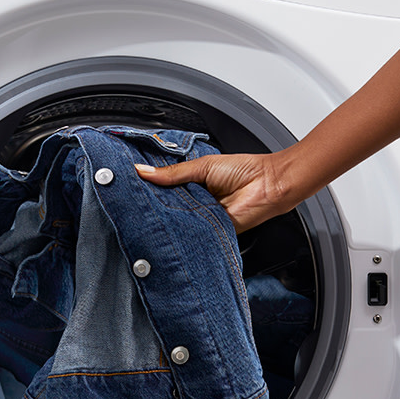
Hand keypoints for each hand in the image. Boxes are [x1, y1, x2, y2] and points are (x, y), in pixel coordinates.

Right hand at [135, 152, 297, 233]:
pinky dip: (183, 229)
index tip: (129, 182)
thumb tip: (143, 172)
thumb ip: (173, 173)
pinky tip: (172, 226)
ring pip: (178, 219)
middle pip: (168, 204)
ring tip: (148, 214)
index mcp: (193, 181)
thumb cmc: (245, 170)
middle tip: (132, 200)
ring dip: (168, 217)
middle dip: (154, 203)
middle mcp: (196, 199)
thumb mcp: (203, 166)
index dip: (149, 184)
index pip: (165, 185)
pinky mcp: (210, 231)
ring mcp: (202, 216)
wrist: (270, 185)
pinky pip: (192, 232)